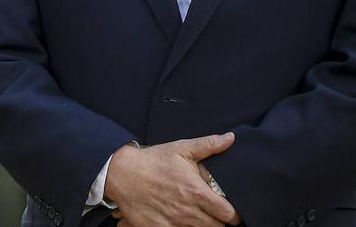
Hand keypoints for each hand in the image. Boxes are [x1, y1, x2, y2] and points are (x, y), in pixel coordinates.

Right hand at [104, 133, 240, 225]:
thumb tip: (230, 138)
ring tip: (196, 214)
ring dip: (202, 224)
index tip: (230, 210)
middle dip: (219, 221)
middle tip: (213, 212)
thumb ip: (208, 145)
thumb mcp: (181, 149)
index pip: (229, 214)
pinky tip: (179, 219)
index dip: (234, 214)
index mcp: (196, 192)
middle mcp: (188, 211)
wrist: (122, 173)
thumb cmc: (153, 161)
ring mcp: (174, 223)